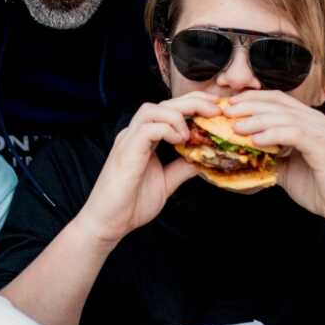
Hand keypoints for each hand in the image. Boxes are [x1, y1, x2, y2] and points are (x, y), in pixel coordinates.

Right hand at [76, 92, 220, 247]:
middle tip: (217, 110)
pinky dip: (167, 129)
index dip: (194, 104)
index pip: (169, 109)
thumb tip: (204, 158)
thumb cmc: (131, 204)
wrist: (108, 223)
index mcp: (143, 138)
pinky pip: (148, 128)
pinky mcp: (126, 151)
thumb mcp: (166, 182)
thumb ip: (182, 167)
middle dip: (193, 102)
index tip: (216, 110)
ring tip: (192, 134)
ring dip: (178, 115)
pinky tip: (180, 142)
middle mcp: (134, 134)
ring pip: (153, 109)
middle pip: (164, 103)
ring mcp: (128, 141)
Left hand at [226, 91, 324, 230]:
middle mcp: (320, 121)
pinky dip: (273, 134)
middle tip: (225, 111)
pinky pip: (295, 134)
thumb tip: (239, 148)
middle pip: (279, 104)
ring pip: (285, 117)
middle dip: (249, 105)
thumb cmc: (317, 189)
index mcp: (311, 122)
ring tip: (235, 127)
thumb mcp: (285, 167)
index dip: (253, 98)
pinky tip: (255, 140)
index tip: (229, 104)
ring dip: (256, 120)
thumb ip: (268, 154)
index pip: (279, 100)